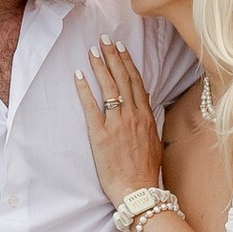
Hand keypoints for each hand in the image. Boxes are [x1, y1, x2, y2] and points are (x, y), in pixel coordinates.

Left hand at [75, 45, 165, 201]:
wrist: (138, 192)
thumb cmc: (145, 171)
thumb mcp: (154, 142)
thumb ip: (149, 121)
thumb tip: (147, 103)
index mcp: (147, 117)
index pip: (137, 82)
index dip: (128, 63)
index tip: (121, 48)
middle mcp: (133, 116)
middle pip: (123, 79)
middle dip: (113, 56)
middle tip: (104, 39)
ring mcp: (117, 124)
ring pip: (109, 88)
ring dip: (100, 66)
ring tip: (92, 50)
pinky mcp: (101, 135)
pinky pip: (91, 107)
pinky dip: (84, 90)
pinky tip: (78, 76)